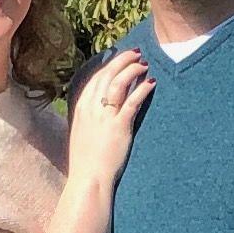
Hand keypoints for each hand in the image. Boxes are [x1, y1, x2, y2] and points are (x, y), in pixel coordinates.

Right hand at [65, 46, 152, 188]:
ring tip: (145, 64)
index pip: (96, 78)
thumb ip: (90, 119)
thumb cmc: (86, 161)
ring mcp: (104, 117)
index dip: (110, 64)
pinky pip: (132, 102)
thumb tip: (99, 111)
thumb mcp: (82, 134)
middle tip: (137, 53)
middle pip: (107, 75)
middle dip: (123, 60)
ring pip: (119, 83)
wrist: (88, 179)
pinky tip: (152, 83)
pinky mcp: (119, 127)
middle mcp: (91, 108)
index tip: (122, 58)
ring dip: (133, 70)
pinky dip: (142, 90)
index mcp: (81, 108)